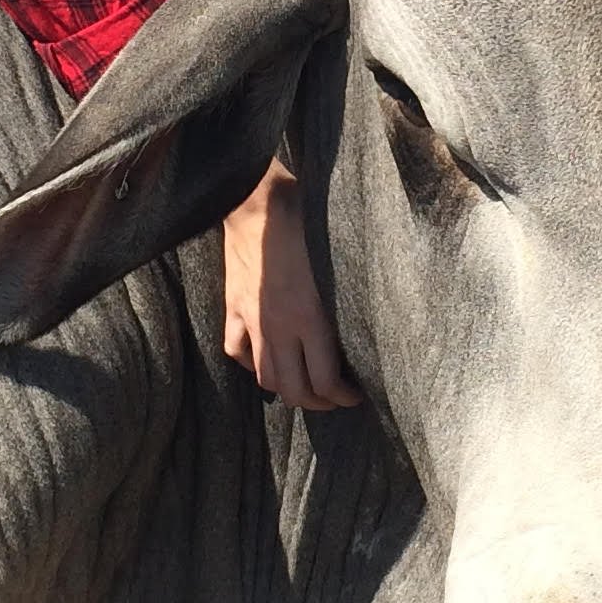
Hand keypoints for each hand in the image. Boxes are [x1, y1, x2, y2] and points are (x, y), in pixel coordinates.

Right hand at [221, 158, 363, 411]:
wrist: (254, 199)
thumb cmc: (305, 220)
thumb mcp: (337, 260)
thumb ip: (345, 300)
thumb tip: (368, 323)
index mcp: (310, 317)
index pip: (325, 380)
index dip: (343, 397)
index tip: (356, 395)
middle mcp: (279, 327)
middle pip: (295, 391)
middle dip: (318, 403)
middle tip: (334, 398)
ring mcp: (252, 319)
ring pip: (266, 378)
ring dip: (287, 389)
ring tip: (304, 385)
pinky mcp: (233, 308)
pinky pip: (237, 351)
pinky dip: (252, 363)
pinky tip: (265, 359)